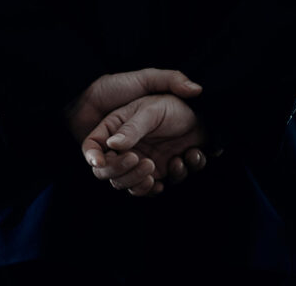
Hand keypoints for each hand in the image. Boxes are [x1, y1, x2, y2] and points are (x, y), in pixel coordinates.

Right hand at [82, 93, 208, 197]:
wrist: (203, 116)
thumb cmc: (172, 106)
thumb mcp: (151, 111)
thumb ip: (132, 127)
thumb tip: (112, 145)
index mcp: (115, 131)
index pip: (92, 148)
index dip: (92, 157)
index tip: (101, 162)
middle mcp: (124, 150)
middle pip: (108, 174)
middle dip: (125, 174)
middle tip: (147, 163)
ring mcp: (140, 164)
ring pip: (130, 186)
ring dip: (144, 184)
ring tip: (171, 163)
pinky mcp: (158, 173)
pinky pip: (153, 188)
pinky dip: (165, 182)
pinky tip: (181, 162)